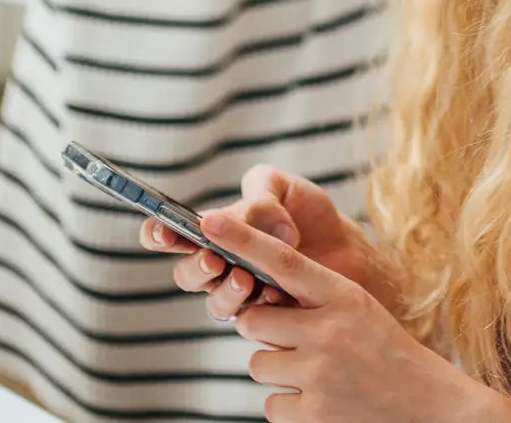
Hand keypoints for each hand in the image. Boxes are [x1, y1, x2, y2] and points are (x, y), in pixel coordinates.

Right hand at [142, 166, 399, 319]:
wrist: (351, 253)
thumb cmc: (312, 217)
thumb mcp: (288, 190)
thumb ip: (263, 195)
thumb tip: (252, 220)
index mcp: (217, 227)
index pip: (173, 233)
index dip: (158, 233)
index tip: (162, 231)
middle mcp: (220, 263)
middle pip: (187, 273)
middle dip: (196, 267)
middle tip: (215, 260)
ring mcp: (240, 293)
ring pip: (213, 300)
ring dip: (225, 291)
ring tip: (247, 279)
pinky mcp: (263, 319)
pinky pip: (247, 320)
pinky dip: (258, 307)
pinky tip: (276, 295)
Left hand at [204, 210, 510, 422]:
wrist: (432, 408)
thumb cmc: (389, 355)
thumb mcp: (360, 312)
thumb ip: (314, 301)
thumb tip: (259, 303)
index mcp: (344, 297)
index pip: (284, 261)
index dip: (244, 238)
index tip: (212, 219)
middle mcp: (328, 331)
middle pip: (254, 321)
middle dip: (267, 333)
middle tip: (301, 343)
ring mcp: (317, 375)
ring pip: (259, 365)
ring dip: (280, 373)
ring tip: (322, 377)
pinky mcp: (310, 415)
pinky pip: (270, 405)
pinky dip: (290, 407)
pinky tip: (323, 404)